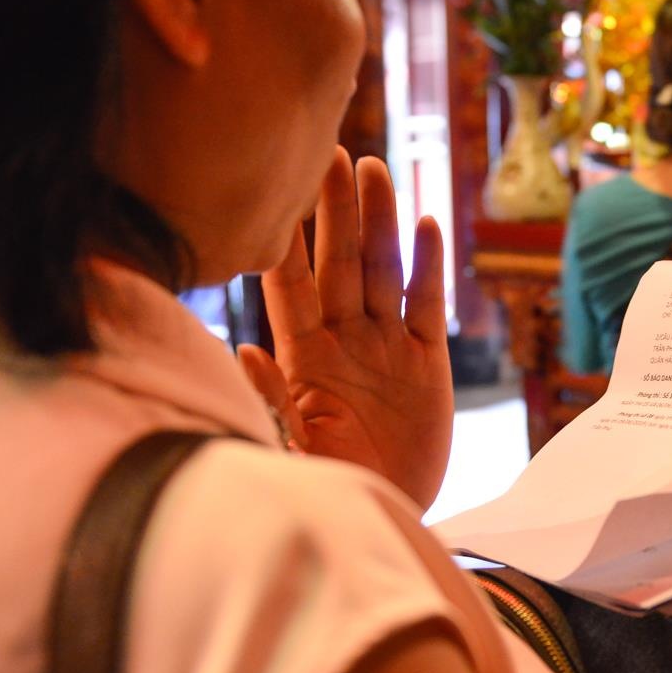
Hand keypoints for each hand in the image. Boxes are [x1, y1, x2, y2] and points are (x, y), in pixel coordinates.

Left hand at [239, 148, 453, 509]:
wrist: (384, 520)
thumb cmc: (324, 490)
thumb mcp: (288, 451)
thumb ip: (271, 402)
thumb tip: (242, 351)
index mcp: (302, 358)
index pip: (288, 286)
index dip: (284, 238)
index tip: (274, 188)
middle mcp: (343, 342)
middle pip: (339, 262)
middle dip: (334, 210)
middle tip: (330, 153)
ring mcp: (387, 349)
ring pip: (384, 271)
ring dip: (380, 221)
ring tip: (375, 169)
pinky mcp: (428, 365)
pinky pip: (427, 305)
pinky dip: (429, 266)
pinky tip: (426, 223)